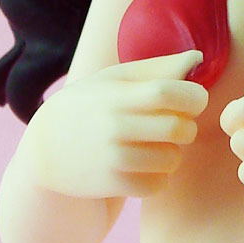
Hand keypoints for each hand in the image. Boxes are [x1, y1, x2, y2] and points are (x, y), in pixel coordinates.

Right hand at [22, 50, 208, 198]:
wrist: (45, 150)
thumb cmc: (92, 105)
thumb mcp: (117, 79)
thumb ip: (159, 68)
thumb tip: (198, 58)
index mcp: (118, 96)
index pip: (168, 93)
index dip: (193, 96)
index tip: (193, 100)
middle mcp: (115, 127)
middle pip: (178, 128)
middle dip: (188, 126)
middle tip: (177, 123)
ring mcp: (112, 159)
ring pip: (172, 159)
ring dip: (173, 153)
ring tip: (158, 144)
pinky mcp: (111, 185)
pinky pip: (158, 185)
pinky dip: (160, 176)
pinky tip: (147, 165)